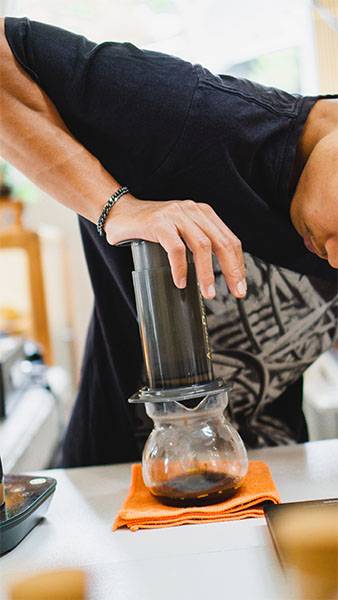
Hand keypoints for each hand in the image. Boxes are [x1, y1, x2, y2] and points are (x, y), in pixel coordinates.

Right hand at [105, 194, 245, 299]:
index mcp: (203, 213)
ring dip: (207, 273)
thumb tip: (212, 276)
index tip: (240, 285)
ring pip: (202, 246)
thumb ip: (195, 243)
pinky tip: (180, 282)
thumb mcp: (179, 230)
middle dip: (231, 270)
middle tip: (235, 292)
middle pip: (222, 242)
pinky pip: (176, 248)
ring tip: (208, 292)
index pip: (230, 239)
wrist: (118, 212)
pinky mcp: (158, 224)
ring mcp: (176, 215)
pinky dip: (181, 268)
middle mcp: (192, 211)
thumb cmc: (149, 227)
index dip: (238, 264)